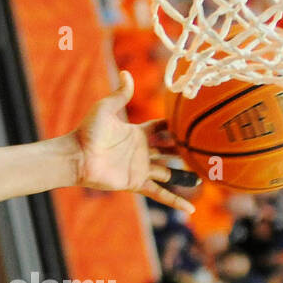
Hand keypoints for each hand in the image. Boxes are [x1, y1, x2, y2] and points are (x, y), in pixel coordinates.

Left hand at [73, 70, 195, 214]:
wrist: (76, 156)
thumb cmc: (87, 131)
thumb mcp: (105, 108)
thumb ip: (120, 94)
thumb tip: (126, 72)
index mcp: (136, 133)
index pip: (161, 128)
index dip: (175, 126)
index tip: (194, 122)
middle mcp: (141, 151)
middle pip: (169, 151)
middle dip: (185, 150)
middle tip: (206, 150)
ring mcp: (140, 168)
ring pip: (168, 173)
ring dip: (185, 177)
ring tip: (204, 179)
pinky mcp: (136, 182)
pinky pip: (159, 193)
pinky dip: (174, 201)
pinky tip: (190, 210)